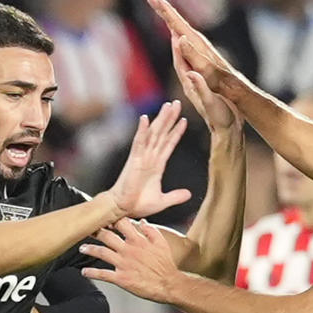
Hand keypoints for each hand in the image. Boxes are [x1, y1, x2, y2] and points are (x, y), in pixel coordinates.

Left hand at [81, 217, 184, 303]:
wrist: (168, 284)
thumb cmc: (165, 264)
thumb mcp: (161, 243)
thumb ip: (151, 231)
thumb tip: (142, 221)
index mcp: (138, 240)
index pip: (121, 223)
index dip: (110, 218)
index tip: (103, 217)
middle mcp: (128, 250)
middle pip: (107, 236)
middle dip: (95, 231)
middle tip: (86, 229)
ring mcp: (123, 264)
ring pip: (102, 253)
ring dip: (90, 249)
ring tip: (82, 248)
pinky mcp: (121, 278)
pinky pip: (103, 274)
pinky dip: (92, 273)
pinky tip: (84, 272)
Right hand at [107, 101, 190, 218]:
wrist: (123, 209)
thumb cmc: (138, 204)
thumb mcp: (162, 201)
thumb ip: (175, 196)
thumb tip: (189, 194)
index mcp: (157, 165)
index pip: (168, 144)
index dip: (176, 132)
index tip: (183, 120)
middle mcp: (150, 157)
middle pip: (162, 133)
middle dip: (170, 118)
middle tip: (177, 103)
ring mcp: (142, 156)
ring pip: (153, 133)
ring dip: (161, 119)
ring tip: (168, 105)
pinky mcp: (134, 160)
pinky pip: (139, 142)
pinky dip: (142, 130)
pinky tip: (145, 118)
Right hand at [148, 0, 244, 98]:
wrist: (233, 86)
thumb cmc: (219, 81)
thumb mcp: (205, 69)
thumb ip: (192, 55)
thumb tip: (179, 38)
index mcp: (195, 44)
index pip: (176, 24)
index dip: (165, 11)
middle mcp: (196, 41)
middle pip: (176, 21)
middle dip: (164, 9)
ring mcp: (197, 45)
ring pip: (179, 26)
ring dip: (168, 16)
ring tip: (159, 5)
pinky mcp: (198, 50)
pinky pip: (182, 34)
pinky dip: (175, 27)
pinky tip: (172, 26)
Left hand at [173, 35, 240, 134]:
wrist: (227, 131)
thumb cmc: (220, 118)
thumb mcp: (210, 102)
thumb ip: (201, 87)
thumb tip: (191, 73)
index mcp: (191, 87)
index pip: (180, 63)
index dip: (177, 48)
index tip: (174, 32)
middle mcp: (190, 86)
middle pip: (180, 61)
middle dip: (176, 45)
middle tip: (172, 27)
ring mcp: (195, 88)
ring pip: (186, 65)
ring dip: (183, 51)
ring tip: (180, 37)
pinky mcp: (202, 90)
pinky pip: (194, 71)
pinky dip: (192, 60)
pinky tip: (194, 56)